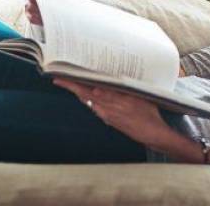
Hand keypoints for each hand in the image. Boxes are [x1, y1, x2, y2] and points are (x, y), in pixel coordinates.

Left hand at [53, 78, 174, 148]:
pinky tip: (87, 96)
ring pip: (87, 102)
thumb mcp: (140, 95)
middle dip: (71, 87)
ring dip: (79, 93)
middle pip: (84, 95)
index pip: (90, 88)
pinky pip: (94, 108)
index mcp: (113, 99)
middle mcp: (106, 108)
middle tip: (58, 79)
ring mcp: (106, 115)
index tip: (65, 76)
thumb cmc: (149, 114)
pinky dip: (88, 100)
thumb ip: (126, 87)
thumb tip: (114, 78)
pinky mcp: (108, 120)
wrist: (151, 133)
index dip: (76, 82)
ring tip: (71, 84)